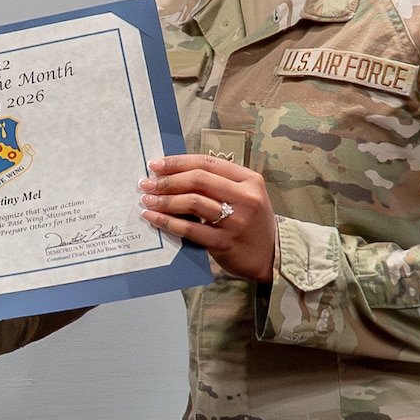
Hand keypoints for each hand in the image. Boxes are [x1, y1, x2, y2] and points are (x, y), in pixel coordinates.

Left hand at [139, 155, 275, 282]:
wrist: (272, 257)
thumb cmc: (252, 224)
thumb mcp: (246, 196)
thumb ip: (220, 183)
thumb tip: (177, 174)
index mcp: (249, 179)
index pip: (207, 163)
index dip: (178, 162)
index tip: (156, 164)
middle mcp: (244, 197)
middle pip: (198, 180)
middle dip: (168, 180)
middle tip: (147, 183)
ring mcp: (235, 221)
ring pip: (193, 202)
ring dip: (165, 200)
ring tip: (148, 200)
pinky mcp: (225, 242)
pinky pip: (191, 229)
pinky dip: (169, 222)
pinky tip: (155, 218)